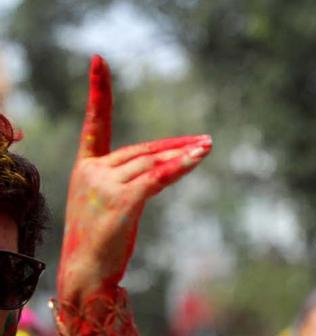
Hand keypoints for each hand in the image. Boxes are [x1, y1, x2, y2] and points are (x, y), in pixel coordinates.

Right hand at [58, 55, 210, 298]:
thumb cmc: (101, 243)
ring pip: (153, 163)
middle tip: (205, 141)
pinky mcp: (122, 201)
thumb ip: (129, 181)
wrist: (85, 275)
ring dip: (184, 156)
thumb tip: (161, 169)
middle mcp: (92, 171)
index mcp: (85, 168)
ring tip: (209, 147)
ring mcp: (104, 184)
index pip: (95, 123)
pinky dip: (180, 167)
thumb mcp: (110, 205)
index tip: (99, 60)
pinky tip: (198, 158)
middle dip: (175, 147)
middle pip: (142, 150)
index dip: (98, 92)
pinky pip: (157, 178)